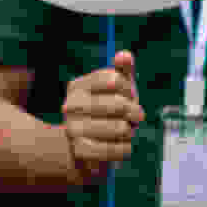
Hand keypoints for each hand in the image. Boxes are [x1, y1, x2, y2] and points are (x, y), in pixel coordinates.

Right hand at [53, 56, 146, 185]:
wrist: (86, 145)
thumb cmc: (108, 110)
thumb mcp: (116, 88)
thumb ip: (122, 70)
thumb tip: (124, 55)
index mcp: (78, 86)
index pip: (115, 80)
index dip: (130, 89)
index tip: (130, 96)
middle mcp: (71, 106)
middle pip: (121, 105)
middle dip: (135, 112)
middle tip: (135, 117)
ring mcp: (73, 129)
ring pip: (121, 128)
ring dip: (131, 131)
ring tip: (126, 130)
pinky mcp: (81, 151)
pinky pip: (116, 149)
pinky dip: (126, 148)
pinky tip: (123, 144)